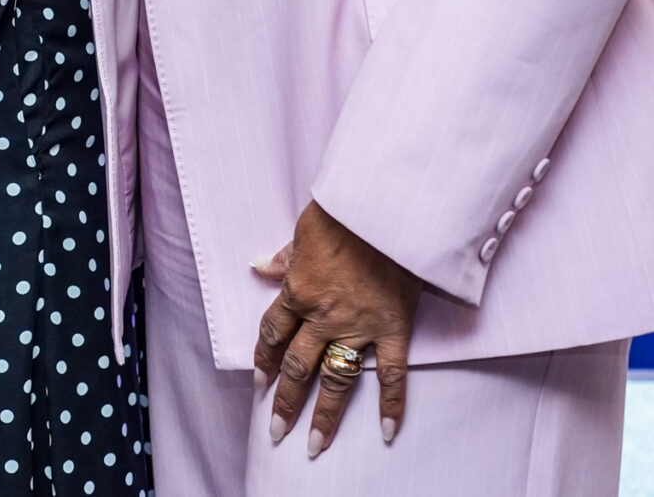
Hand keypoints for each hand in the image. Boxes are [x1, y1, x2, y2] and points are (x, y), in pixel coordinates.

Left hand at [251, 202, 418, 457]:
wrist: (385, 209)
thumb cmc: (343, 214)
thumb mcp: (302, 232)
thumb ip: (284, 257)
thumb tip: (260, 267)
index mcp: (298, 291)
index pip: (273, 334)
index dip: (264, 360)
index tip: (259, 382)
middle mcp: (323, 316)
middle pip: (298, 367)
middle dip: (285, 401)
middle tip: (276, 430)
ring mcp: (359, 326)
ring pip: (337, 379)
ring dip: (324, 415)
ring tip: (314, 443)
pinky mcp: (393, 328)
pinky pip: (391, 374)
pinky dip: (391, 404)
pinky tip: (387, 431)